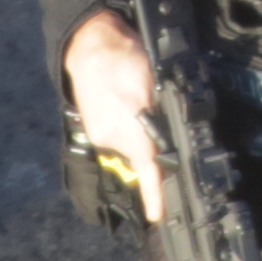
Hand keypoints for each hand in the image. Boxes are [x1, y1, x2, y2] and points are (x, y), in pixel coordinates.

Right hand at [62, 10, 157, 214]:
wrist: (88, 45)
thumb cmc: (124, 56)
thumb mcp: (155, 79)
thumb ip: (163, 110)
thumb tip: (173, 136)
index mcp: (130, 125)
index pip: (148, 168)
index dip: (155, 194)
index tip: (158, 215)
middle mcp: (112, 136)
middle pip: (142, 155)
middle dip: (153, 145)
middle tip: (156, 117)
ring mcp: (100, 135)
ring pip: (130, 145)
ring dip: (138, 133)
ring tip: (136, 103)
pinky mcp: (94, 131)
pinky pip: (117, 137)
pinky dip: (125, 127)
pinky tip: (125, 106)